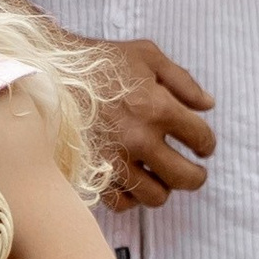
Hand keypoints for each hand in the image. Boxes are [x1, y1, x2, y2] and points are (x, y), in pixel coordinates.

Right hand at [84, 33, 214, 208]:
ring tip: (159, 176)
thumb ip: (183, 81)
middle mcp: (140, 139)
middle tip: (193, 172)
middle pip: (185, 178)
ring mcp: (115, 159)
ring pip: (155, 197)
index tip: (202, 146)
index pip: (201, 139)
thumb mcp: (147, 56)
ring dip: (162, 188)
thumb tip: (207, 105)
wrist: (51, 70)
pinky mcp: (92, 171)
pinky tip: (132, 182)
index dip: (207, 144)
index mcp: (158, 108)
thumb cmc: (100, 60)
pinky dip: (130, 197)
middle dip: (195, 176)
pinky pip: (120, 202)